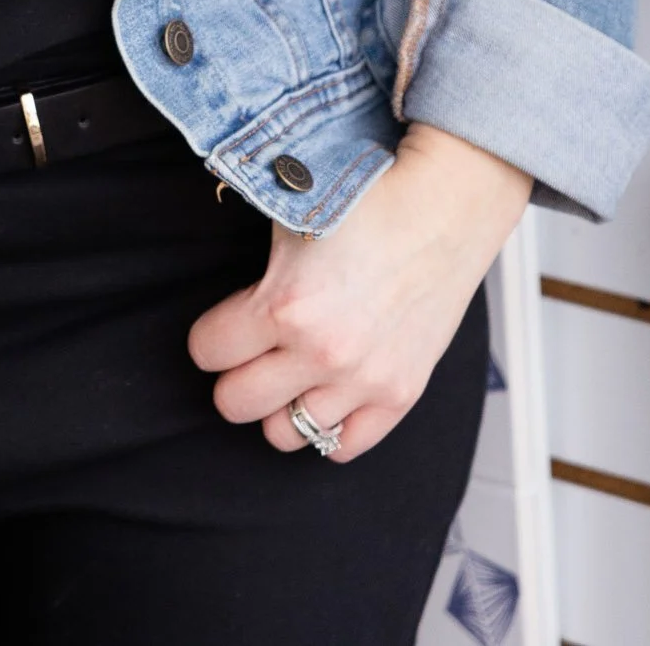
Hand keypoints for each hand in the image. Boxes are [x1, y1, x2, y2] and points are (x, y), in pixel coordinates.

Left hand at [187, 124, 530, 461]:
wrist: (442, 208)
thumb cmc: (366, 202)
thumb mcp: (288, 215)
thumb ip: (249, 257)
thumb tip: (209, 258)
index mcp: (284, 304)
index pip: (206, 352)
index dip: (210, 335)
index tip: (223, 326)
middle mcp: (321, 352)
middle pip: (235, 403)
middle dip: (234, 374)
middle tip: (251, 351)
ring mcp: (363, 380)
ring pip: (284, 434)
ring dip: (279, 403)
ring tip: (290, 370)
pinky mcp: (399, 395)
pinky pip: (342, 448)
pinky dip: (327, 427)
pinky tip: (325, 391)